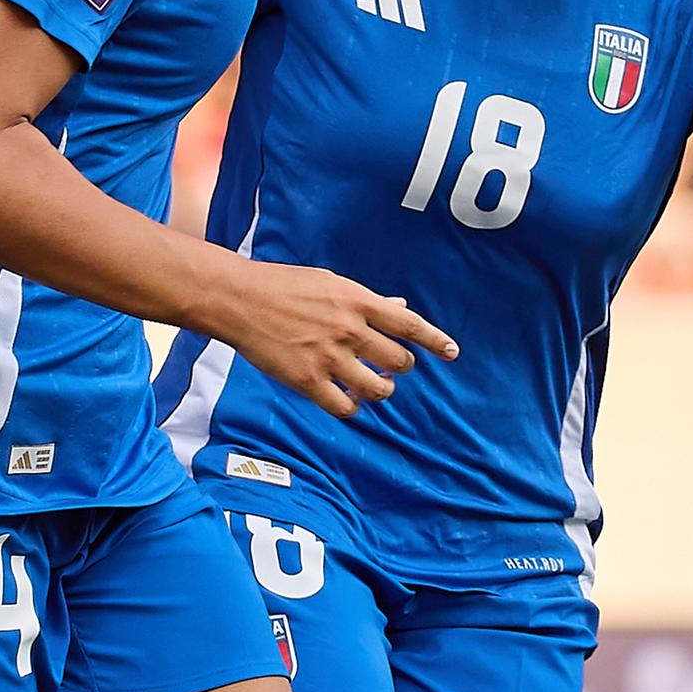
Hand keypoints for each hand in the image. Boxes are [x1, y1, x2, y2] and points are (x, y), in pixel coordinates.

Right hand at [210, 259, 457, 419]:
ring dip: (383, 391)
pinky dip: (354, 407)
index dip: (435, 341)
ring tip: (377, 386)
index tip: (452, 352)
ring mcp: (330, 357)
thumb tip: (400, 305)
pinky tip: (350, 400)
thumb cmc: (284, 286)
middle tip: (394, 367)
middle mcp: (350, 330)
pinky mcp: (308, 381)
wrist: (240, 300)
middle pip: (400, 361)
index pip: (410, 325)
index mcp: (358, 301)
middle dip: (402, 367)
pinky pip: (345, 407)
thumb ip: (368, 300)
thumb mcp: (331, 283)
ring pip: (378, 389)